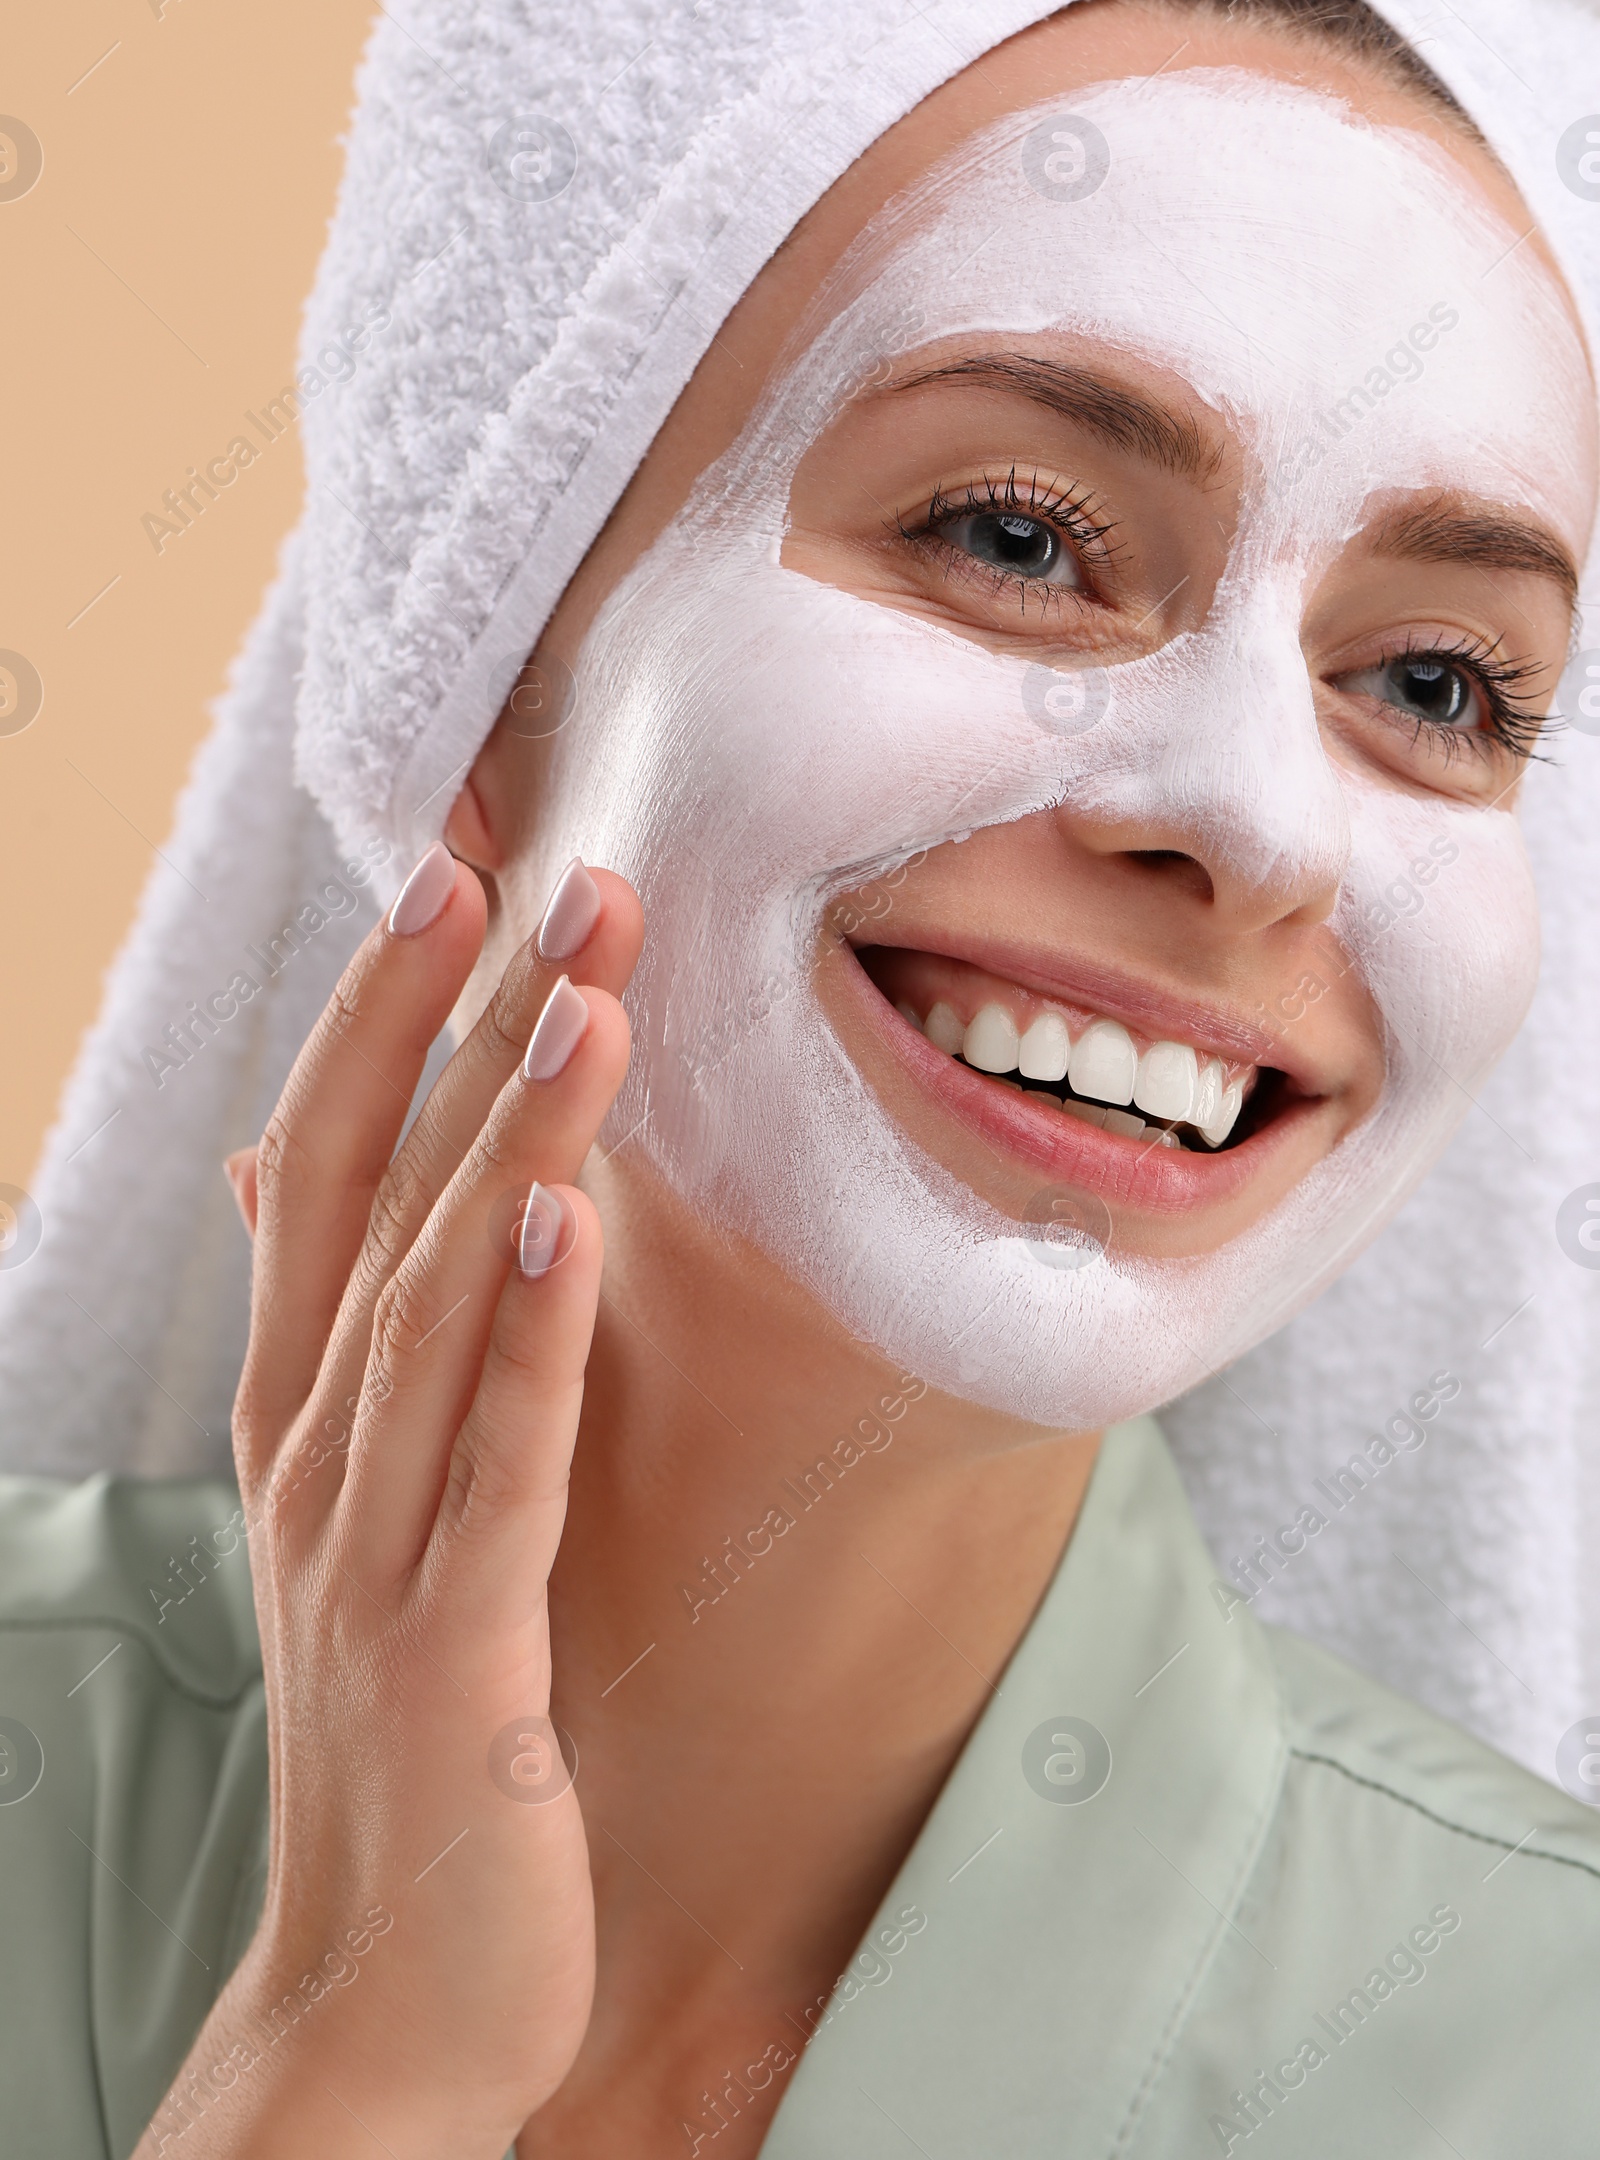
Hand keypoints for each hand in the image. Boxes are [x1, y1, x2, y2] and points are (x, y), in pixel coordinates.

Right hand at [137, 846, 641, 2157]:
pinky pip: (498, 1469)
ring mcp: (373, 1551)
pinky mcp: (456, 1648)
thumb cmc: (397, 1721)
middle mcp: (316, 1458)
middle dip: (464, 1035)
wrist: (379, 1991)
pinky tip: (575, 1225)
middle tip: (555, 878)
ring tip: (585, 1000)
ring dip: (514, 1145)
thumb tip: (284, 1160)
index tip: (450, 878)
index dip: (382, 1022)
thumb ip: (335, 1333)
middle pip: (386, 1205)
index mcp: (302, 1415)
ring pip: (442, 1309)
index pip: (329, 1172)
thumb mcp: (351, 1508)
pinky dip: (533, 1342)